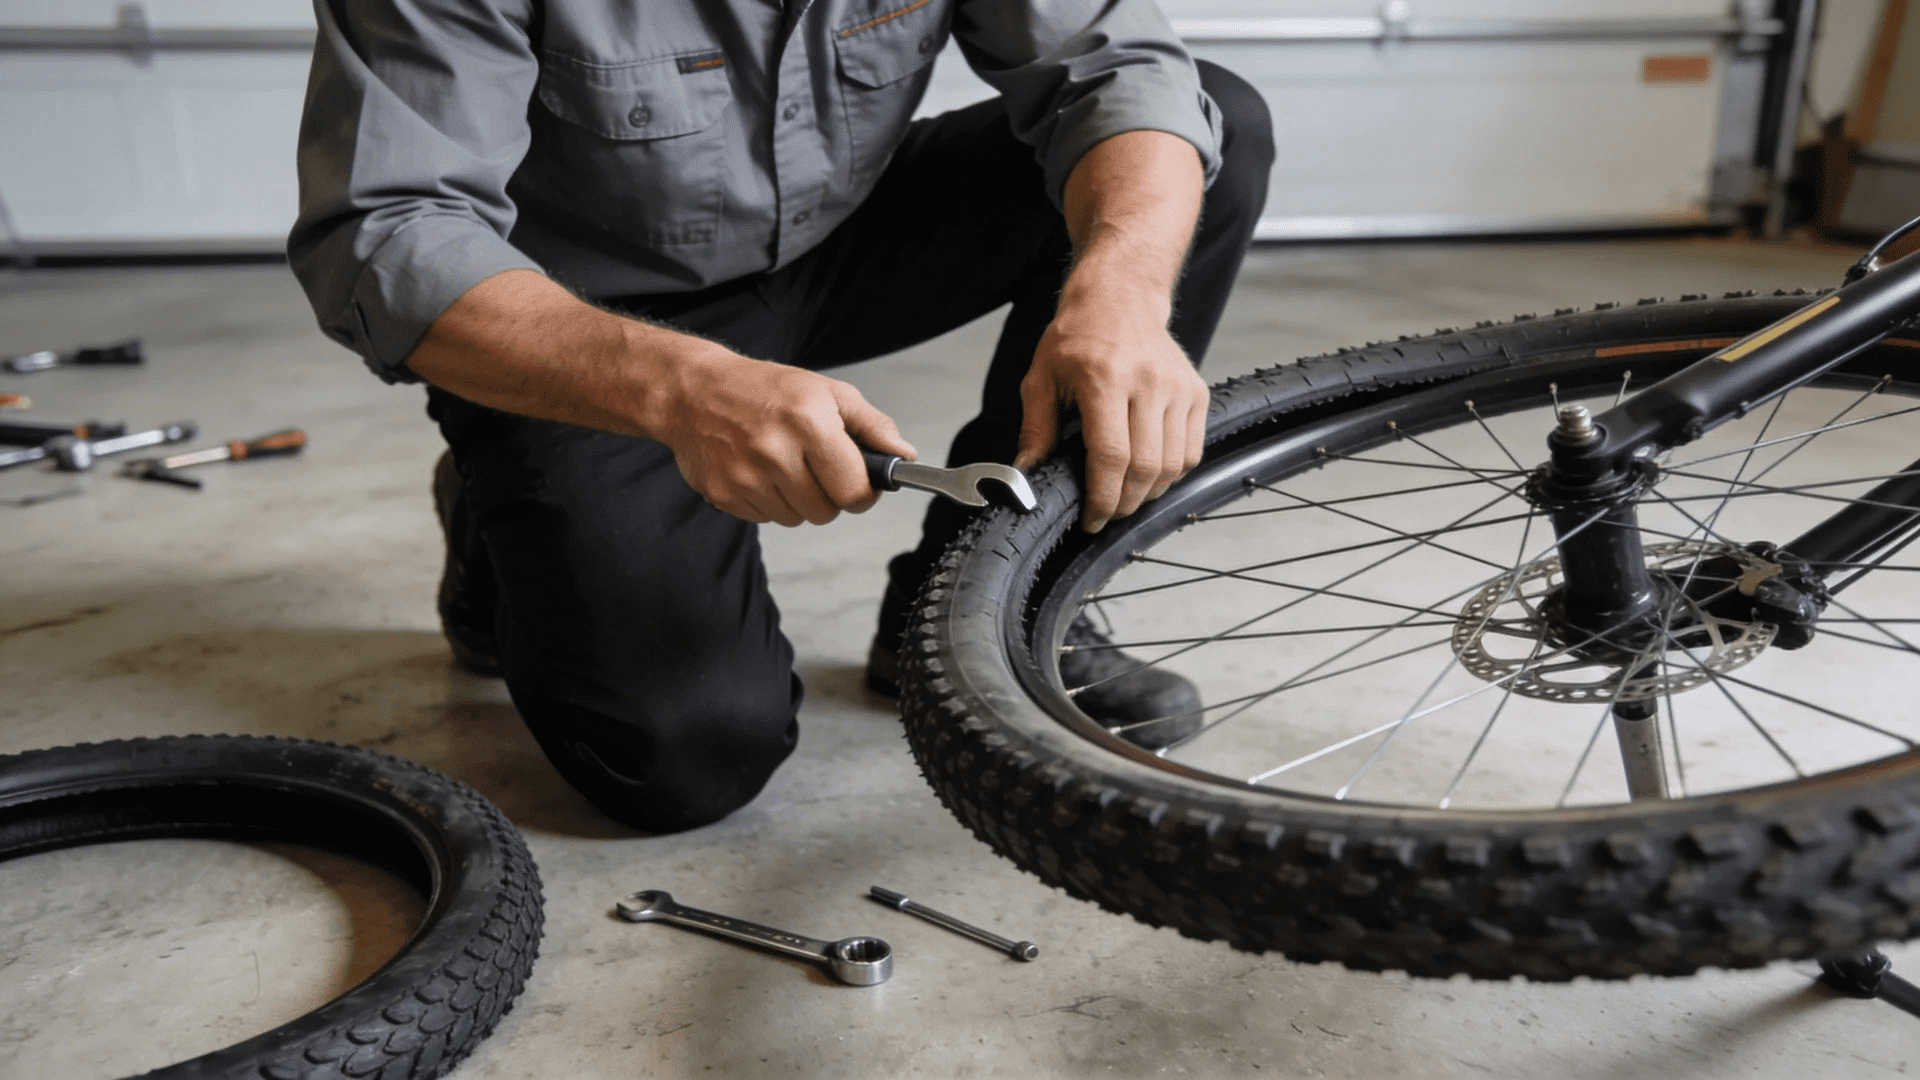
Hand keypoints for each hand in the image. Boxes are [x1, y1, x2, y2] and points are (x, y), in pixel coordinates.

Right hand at [654, 346, 915, 525]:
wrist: (693, 392)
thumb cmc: (763, 389)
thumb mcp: (826, 391)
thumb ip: (871, 424)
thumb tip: (903, 455)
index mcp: (808, 423)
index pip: (854, 491)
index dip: (864, 492)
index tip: (861, 483)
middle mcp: (775, 453)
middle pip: (827, 512)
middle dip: (830, 495)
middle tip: (817, 468)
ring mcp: (745, 478)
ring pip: (796, 519)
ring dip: (798, 500)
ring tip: (784, 465)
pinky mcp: (724, 495)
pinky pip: (766, 519)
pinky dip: (770, 502)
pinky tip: (760, 472)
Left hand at [1014, 295, 1208, 532]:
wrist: (1119, 299)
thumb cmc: (1076, 338)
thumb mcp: (1041, 378)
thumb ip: (1035, 430)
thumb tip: (1026, 477)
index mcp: (1104, 378)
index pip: (1111, 456)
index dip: (1102, 498)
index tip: (1091, 519)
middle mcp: (1147, 381)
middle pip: (1145, 468)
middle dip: (1124, 504)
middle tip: (1106, 514)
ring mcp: (1177, 387)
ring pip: (1173, 465)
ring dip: (1149, 494)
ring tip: (1125, 497)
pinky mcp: (1196, 392)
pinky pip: (1192, 451)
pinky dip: (1172, 474)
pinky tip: (1148, 476)